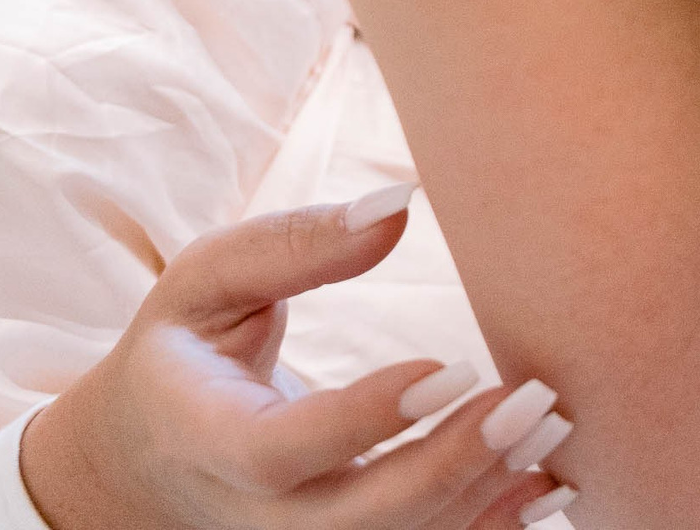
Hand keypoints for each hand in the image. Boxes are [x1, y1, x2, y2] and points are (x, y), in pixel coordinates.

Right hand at [22, 189, 576, 529]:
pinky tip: (552, 482)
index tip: (450, 367)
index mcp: (206, 436)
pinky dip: (491, 523)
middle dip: (450, 466)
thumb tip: (399, 203)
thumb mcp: (208, 281)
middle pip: (353, 521)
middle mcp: (252, 513)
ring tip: (552, 424)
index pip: (279, 452)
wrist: (147, 456)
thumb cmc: (188, 348)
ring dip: (483, 492)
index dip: (366, 420)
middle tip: (530, 400)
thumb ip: (296, 243)